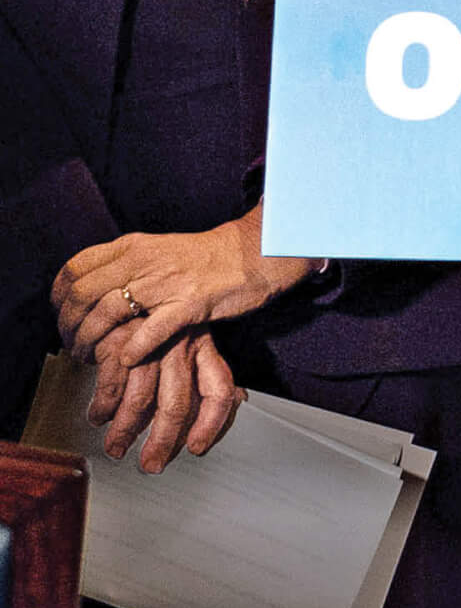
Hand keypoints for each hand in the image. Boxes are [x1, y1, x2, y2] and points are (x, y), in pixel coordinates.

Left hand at [53, 209, 312, 362]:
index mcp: (132, 246)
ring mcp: (165, 283)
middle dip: (68, 326)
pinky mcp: (189, 305)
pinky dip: (132, 349)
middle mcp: (143, 261)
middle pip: (83, 294)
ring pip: (107, 313)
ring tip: (89, 359)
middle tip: (71, 344)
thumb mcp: (157, 250)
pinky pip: (149, 331)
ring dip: (90, 342)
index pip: (75, 268)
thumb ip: (125, 265)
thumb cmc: (206, 258)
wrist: (254, 253)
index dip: (59, 296)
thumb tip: (90, 288)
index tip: (60, 314)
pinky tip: (126, 360)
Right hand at [87, 330, 243, 472]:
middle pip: (177, 404)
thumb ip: (204, 376)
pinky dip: (103, 408)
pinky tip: (98, 418)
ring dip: (125, 432)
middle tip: (151, 464)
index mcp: (204, 350)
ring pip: (141, 399)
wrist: (124, 297)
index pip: (219, 390)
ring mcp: (151, 345)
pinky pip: (112, 384)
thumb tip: (235, 404)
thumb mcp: (188, 346)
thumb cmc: (157, 328)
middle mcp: (181, 348)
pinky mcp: (120, 342)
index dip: (212, 423)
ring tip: (116, 449)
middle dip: (162, 442)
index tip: (197, 448)